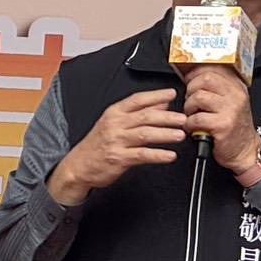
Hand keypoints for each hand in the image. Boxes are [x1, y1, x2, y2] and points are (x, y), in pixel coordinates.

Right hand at [46, 88, 187, 205]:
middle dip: (167, 117)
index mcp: (114, 113)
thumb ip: (139, 112)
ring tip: (180, 134)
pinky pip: (142, 155)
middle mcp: (115, 125)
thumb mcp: (114, 123)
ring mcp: (116, 141)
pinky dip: (158, 155)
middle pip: (145, 116)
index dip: (156, 95)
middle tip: (183, 118)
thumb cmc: (97, 145)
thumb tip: (161, 102)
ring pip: (145, 134)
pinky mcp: (118, 158)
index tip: (172, 94)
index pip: (138, 100)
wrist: (78, 166)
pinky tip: (169, 155)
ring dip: (165, 134)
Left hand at [180, 66, 259, 175]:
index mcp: (237, 87)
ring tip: (193, 116)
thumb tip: (194, 76)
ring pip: (198, 97)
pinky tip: (194, 128)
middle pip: (204, 79)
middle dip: (191, 90)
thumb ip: (217, 89)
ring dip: (189, 108)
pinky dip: (189, 124)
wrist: (245, 151)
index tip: (190, 81)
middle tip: (191, 102)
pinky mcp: (222, 125)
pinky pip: (196, 118)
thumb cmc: (234, 128)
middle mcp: (235, 96)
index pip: (213, 69)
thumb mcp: (231, 103)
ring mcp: (230, 110)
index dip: (196, 74)